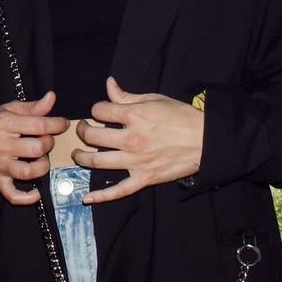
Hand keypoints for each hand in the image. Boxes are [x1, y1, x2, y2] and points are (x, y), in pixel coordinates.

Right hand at [0, 92, 68, 205]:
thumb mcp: (7, 110)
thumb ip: (31, 107)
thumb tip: (52, 98)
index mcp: (4, 123)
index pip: (39, 124)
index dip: (57, 124)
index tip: (63, 123)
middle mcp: (1, 145)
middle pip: (37, 149)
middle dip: (49, 143)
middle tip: (47, 140)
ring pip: (29, 172)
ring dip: (43, 166)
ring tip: (42, 159)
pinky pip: (14, 195)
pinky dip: (28, 197)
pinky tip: (36, 192)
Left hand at [72, 76, 203, 203]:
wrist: (205, 139)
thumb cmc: (180, 116)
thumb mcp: (152, 99)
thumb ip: (126, 95)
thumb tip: (108, 84)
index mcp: (133, 115)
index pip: (100, 110)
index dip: (97, 109)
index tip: (100, 111)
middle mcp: (131, 139)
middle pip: (93, 136)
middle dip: (83, 130)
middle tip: (83, 129)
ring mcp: (136, 161)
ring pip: (98, 161)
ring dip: (82, 158)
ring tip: (76, 154)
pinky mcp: (145, 179)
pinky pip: (119, 190)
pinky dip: (102, 196)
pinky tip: (86, 198)